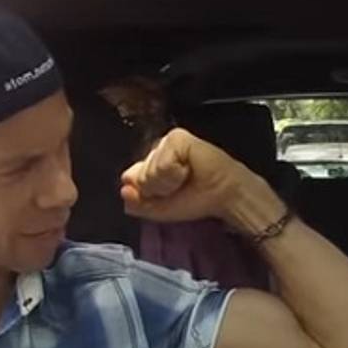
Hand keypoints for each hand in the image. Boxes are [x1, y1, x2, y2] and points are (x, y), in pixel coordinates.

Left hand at [120, 128, 267, 226]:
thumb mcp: (160, 209)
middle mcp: (156, 150)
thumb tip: (124, 189)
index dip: (149, 194)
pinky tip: (190, 169)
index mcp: (150, 164)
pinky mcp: (177, 137)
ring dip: (169, 183)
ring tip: (186, 179)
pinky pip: (163, 164)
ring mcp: (165, 142)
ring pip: (149, 172)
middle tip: (180, 187)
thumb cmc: (197, 200)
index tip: (170, 195)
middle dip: (159, 190)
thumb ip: (137, 203)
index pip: (130, 180)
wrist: (223, 195)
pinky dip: (176, 174)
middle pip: (139, 177)